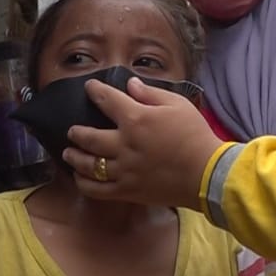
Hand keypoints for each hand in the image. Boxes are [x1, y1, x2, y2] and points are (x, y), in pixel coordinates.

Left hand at [64, 77, 224, 207]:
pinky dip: (84, 183)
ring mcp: (123, 170)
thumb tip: (130, 84)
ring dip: (74, 157)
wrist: (206, 173)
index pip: (107, 100)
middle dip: (76, 132)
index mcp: (136, 119)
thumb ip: (151, 93)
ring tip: (68, 153)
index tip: (89, 87)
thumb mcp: (177, 104)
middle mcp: (123, 144)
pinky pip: (97, 189)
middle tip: (72, 131)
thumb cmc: (195, 134)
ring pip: (88, 165)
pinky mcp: (127, 190)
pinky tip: (80, 177)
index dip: (95, 91)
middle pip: (89, 137)